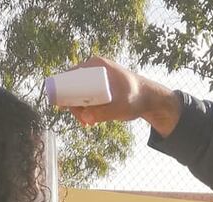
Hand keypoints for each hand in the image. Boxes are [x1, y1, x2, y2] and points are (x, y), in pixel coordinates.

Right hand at [59, 57, 182, 137]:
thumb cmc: (137, 98)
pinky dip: (84, 108)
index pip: (70, 76)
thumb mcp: (121, 106)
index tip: (66, 107)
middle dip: (74, 105)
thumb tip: (85, 117)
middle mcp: (94, 69)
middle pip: (72, 86)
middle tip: (83, 121)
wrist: (150, 100)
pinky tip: (89, 120)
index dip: (63, 90)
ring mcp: (96, 78)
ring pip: (78, 94)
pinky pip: (85, 97)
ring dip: (79, 110)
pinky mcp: (98, 88)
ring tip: (89, 123)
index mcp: (96, 65)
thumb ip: (104, 112)